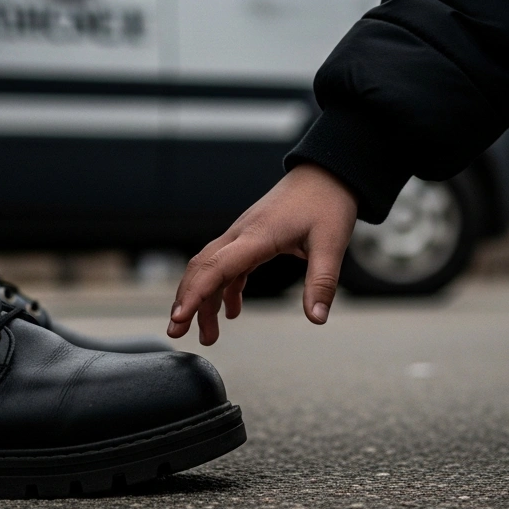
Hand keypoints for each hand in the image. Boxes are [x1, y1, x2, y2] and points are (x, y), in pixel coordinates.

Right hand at [168, 163, 357, 344]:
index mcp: (257, 235)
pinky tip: (231, 311)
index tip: (180, 316)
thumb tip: (317, 317)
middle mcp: (242, 234)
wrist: (327, 174)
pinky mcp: (251, 239)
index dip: (195, 293)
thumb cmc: (327, 202)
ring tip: (207, 334)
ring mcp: (243, 235)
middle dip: (185, 301)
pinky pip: (228, 267)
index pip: (217, 267)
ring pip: (211, 269)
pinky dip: (224, 290)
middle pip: (203, 269)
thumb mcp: (331, 243)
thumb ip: (322, 282)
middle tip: (176, 332)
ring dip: (204, 300)